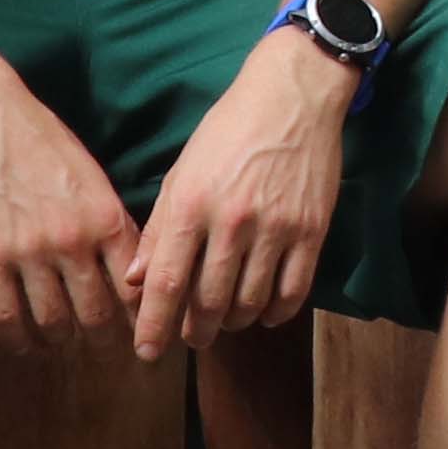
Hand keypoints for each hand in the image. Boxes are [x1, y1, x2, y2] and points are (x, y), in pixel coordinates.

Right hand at [0, 65, 143, 348]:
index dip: (141, 318)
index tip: (142, 334)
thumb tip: (130, 268)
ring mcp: (29, 251)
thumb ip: (109, 221)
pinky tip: (24, 345)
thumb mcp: (90, 175)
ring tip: (61, 342)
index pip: (135, 285)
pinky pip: (6, 315)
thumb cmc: (41, 138)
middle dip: (103, 341)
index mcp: (105, 217)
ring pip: (53, 321)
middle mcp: (72, 240)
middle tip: (103, 351)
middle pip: (96, 314)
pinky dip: (18, 339)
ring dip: (60, 339)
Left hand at [127, 29, 356, 358]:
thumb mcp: (183, 169)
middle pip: (208, 302)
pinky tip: (262, 312)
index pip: (165, 282)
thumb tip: (136, 279)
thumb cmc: (229, 129)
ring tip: (223, 321)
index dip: (154, 325)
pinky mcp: (312, 231)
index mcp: (192, 203)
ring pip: (249, 303)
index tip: (147, 353)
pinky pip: (292, 293)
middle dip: (194, 332)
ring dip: (232, 323)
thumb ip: (161, 226)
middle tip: (190, 338)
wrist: (292, 95)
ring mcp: (276, 228)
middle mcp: (232, 221)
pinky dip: (274, 313)